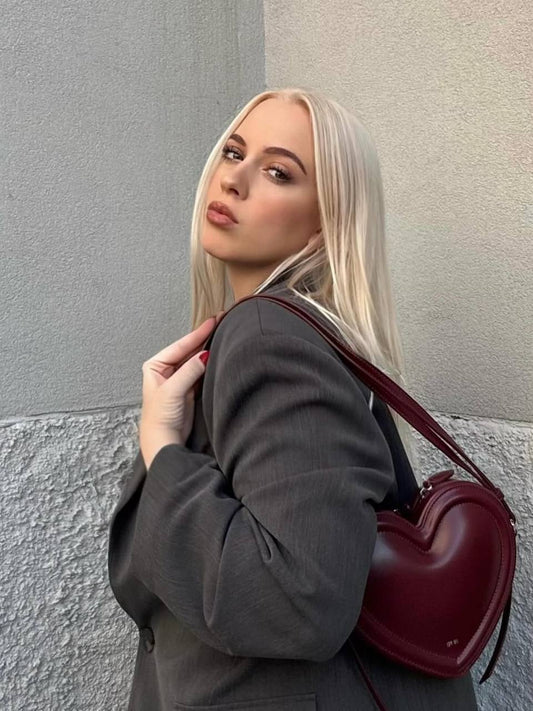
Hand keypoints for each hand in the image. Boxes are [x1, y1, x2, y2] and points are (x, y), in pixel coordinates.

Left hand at [139, 312, 223, 460]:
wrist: (164, 441)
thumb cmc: (159, 418)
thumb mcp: (173, 390)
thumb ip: (189, 371)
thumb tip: (204, 354)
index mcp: (155, 365)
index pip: (180, 345)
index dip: (197, 333)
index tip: (212, 321)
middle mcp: (166, 370)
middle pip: (189, 350)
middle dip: (204, 338)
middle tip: (221, 322)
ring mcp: (178, 379)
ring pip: (196, 360)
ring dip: (208, 349)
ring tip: (223, 334)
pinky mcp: (189, 389)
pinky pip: (201, 371)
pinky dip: (210, 363)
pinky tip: (219, 355)